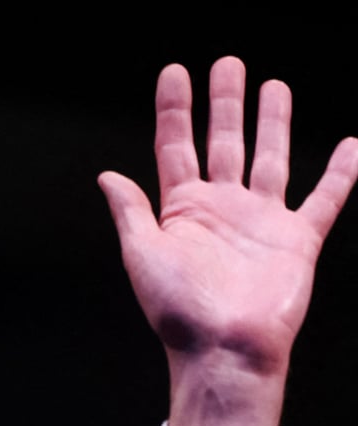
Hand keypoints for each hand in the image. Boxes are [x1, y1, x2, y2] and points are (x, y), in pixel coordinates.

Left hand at [98, 55, 357, 425]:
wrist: (224, 349)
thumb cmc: (178, 311)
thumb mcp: (142, 254)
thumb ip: (131, 211)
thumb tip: (106, 175)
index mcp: (181, 210)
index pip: (176, 146)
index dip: (175, 109)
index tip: (174, 72)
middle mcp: (221, 208)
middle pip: (224, 142)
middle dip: (225, 103)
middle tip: (228, 63)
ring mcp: (260, 221)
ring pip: (270, 158)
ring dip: (272, 122)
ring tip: (273, 85)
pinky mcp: (297, 239)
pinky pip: (325, 198)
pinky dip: (341, 173)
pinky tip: (351, 146)